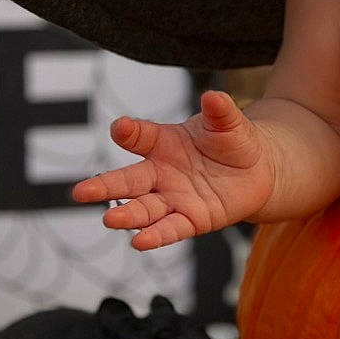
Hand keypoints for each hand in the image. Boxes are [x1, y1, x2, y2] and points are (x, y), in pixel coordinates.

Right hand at [71, 90, 276, 248]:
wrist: (258, 170)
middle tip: (80, 192)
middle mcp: (162, 173)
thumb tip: (214, 96)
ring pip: (144, 209)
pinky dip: (156, 236)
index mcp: (164, 143)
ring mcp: (174, 198)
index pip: (141, 136)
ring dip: (127, 215)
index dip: (129, 132)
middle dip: (105, 187)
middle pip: (129, 181)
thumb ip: (220, 111)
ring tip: (110, 220)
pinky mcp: (192, 220)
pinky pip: (171, 229)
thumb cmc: (234, 141)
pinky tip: (140, 242)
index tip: (119, 128)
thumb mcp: (229, 122)